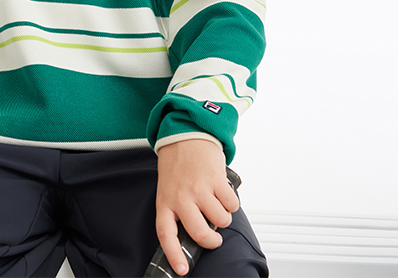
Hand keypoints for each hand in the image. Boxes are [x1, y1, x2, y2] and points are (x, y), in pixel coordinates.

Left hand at [155, 139, 238, 275]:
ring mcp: (199, 189)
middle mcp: (181, 197)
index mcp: (166, 200)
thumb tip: (196, 233)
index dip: (174, 255)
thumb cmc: (177, 163)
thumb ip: (178, 209)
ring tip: (215, 202)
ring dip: (223, 216)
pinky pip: (232, 205)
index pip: (166, 234)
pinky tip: (222, 191)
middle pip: (200, 233)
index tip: (182, 270)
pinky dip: (231, 203)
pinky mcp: (216, 180)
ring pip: (220, 220)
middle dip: (211, 240)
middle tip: (213, 237)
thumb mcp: (169, 188)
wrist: (185, 134)